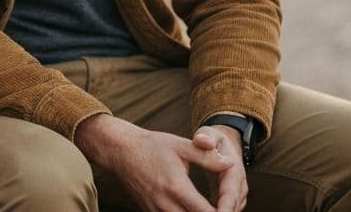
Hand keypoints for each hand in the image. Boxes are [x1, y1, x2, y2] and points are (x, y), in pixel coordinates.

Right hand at [74, 114, 231, 211]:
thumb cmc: (151, 146)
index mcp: (177, 188)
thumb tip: (230, 163)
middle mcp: (166, 205)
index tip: (230, 207)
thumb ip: (206, 156)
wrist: (120, 151)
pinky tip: (193, 208)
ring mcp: (156, 211)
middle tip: (225, 208)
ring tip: (210, 207)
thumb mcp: (180, 146)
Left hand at [194, 125, 247, 211]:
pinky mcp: (230, 199)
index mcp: (234, 170)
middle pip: (232, 206)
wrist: (223, 143)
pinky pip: (226, 209)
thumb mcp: (209, 134)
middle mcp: (239, 184)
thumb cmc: (213, 139)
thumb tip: (203, 141)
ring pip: (231, 209)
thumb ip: (206, 137)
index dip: (225, 206)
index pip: (230, 192)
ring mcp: (236, 193)